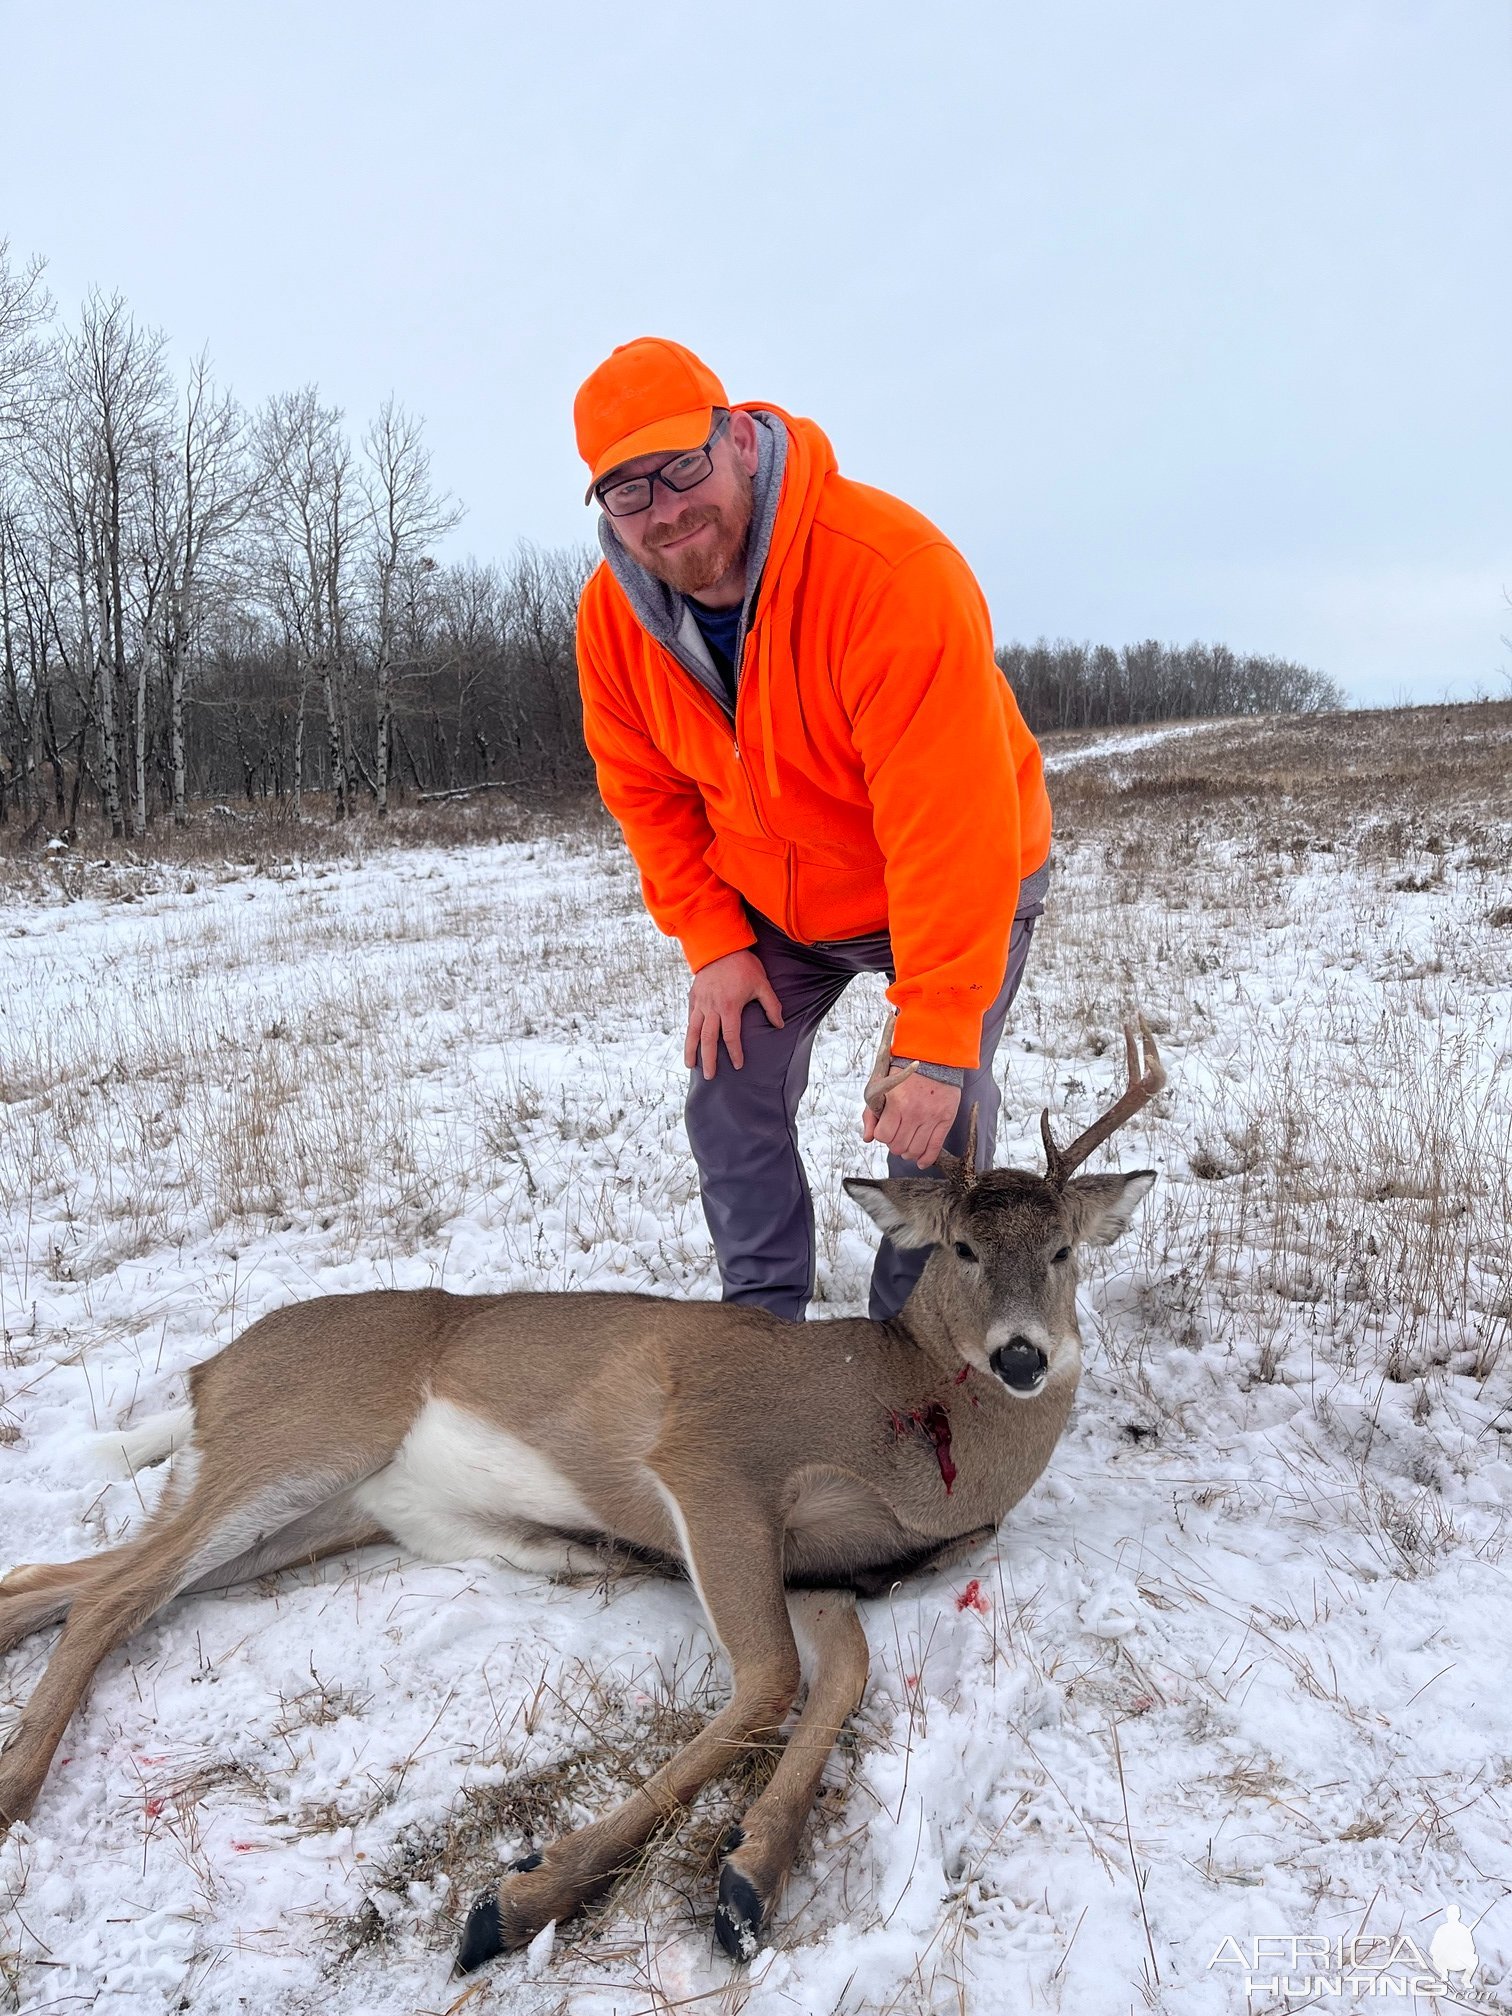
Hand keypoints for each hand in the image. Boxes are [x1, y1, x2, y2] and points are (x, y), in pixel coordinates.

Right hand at [685, 949, 783, 1078]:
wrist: (720, 945)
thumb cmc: (744, 965)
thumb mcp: (762, 983)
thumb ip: (771, 1005)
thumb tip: (779, 1024)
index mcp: (729, 1006)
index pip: (730, 1037)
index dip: (735, 1053)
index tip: (738, 1065)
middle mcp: (711, 1007)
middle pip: (707, 1039)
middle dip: (709, 1060)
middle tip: (709, 1076)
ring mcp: (700, 1002)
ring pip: (692, 1031)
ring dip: (691, 1050)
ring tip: (690, 1065)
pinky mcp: (693, 996)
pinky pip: (690, 1017)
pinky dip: (689, 1031)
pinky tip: (690, 1041)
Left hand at [863, 1072, 960, 1168]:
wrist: (935, 1059)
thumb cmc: (905, 1073)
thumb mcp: (881, 1087)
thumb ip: (871, 1113)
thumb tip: (867, 1138)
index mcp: (896, 1103)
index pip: (883, 1136)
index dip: (882, 1135)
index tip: (886, 1129)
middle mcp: (914, 1112)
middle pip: (898, 1146)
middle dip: (894, 1144)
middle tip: (897, 1136)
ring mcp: (931, 1117)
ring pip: (915, 1150)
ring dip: (908, 1152)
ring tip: (908, 1144)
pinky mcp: (946, 1119)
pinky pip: (935, 1147)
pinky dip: (926, 1158)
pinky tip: (920, 1161)